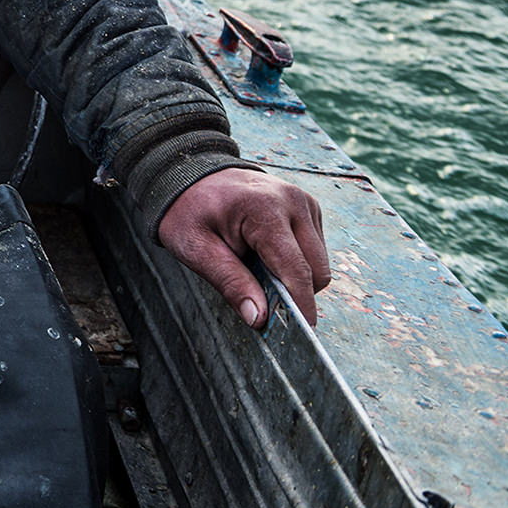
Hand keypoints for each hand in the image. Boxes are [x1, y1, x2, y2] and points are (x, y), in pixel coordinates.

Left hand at [156, 168, 330, 326]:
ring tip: (256, 265)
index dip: (301, 306)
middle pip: (316, 269)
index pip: (296, 270)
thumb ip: (230, 282)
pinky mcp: (307, 206)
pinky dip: (296, 260)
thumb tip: (259, 318)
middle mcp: (293, 202)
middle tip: (260, 295)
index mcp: (265, 209)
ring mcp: (304, 202)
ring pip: (319, 261)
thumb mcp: (196, 248)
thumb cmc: (188, 209)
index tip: (303, 333)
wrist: (189, 174)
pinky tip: (265, 252)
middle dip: (296, 291)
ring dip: (295, 275)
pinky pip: (314, 249)